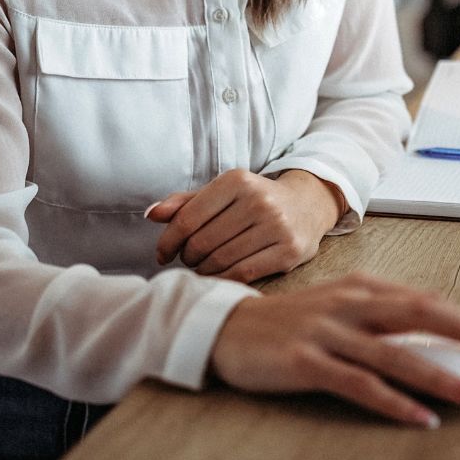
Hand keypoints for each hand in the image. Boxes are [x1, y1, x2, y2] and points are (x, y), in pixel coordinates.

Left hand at [146, 168, 344, 281]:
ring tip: (204, 266)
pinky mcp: (290, 250)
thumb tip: (152, 214)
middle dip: (188, 257)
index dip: (168, 241)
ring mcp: (277, 226)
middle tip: (189, 259)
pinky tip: (220, 275)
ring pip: (220, 260)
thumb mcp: (224, 192)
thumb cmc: (255, 200)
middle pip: (202, 242)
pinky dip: (224, 279)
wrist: (308, 204)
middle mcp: (259, 200)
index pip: (187, 219)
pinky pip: (243, 273)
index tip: (163, 253)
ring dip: (204, 270)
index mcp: (238, 180)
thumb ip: (187, 202)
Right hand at [209, 272, 459, 426]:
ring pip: (395, 354)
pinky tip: (420, 417)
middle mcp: (351, 302)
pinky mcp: (307, 362)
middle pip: (421, 315)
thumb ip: (381, 313)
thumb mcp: (340, 305)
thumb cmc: (293, 320)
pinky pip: (360, 384)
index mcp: (363, 286)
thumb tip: (433, 330)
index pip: (426, 300)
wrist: (228, 327)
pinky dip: (394, 402)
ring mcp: (329, 331)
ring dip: (438, 375)